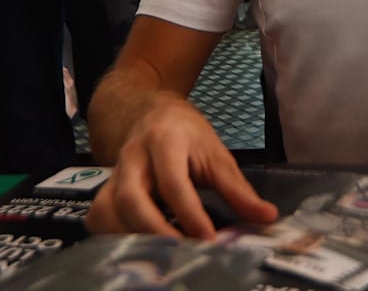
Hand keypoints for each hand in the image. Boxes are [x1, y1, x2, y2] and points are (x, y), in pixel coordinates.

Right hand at [85, 97, 276, 238]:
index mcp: (165, 140)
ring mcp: (113, 173)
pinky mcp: (104, 189)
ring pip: (108, 210)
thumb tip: (267, 217)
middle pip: (132, 198)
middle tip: (182, 254)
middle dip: (156, 231)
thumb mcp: (217, 154)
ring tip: (163, 255)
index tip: (209, 241)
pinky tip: (140, 247)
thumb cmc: (189, 136)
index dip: (190, 215)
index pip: (174, 182)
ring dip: (132, 237)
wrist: (153, 113)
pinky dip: (115, 236)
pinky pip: (99, 217)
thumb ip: (238, 189)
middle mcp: (133, 155)